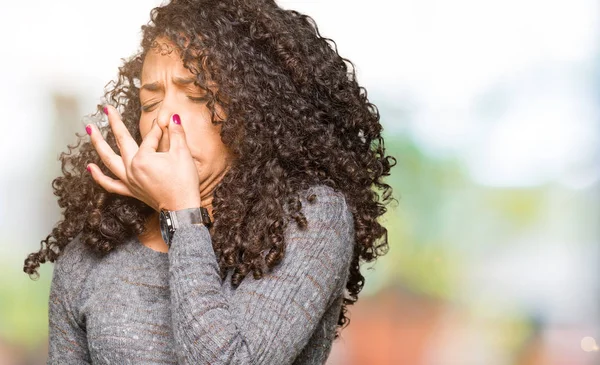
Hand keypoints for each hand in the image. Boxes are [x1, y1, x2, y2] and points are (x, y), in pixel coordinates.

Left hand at [86, 106, 201, 211]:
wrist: (181, 209)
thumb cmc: (183, 183)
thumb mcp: (183, 154)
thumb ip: (177, 133)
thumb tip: (173, 117)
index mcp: (143, 158)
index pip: (150, 138)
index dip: (160, 130)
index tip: (165, 123)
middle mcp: (132, 168)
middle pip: (122, 141)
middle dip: (114, 123)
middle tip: (107, 109)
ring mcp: (129, 180)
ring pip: (108, 160)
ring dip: (98, 143)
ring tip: (90, 130)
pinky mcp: (131, 191)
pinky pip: (110, 184)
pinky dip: (98, 176)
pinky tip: (89, 168)